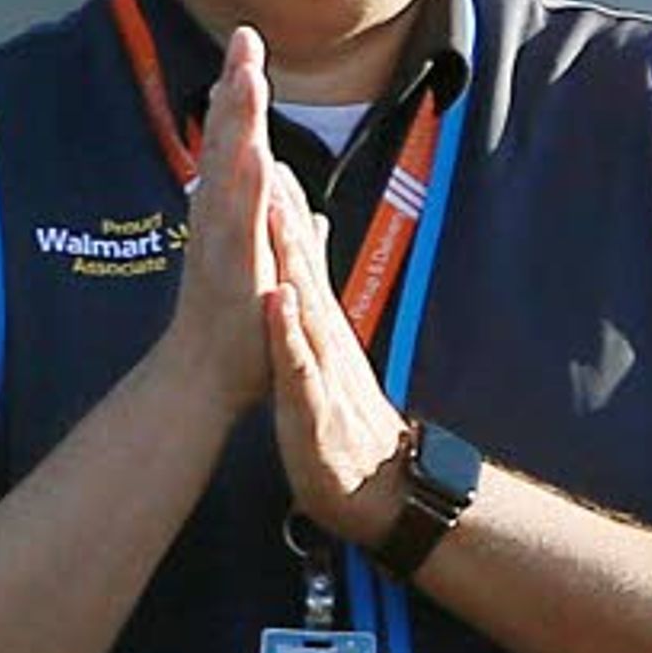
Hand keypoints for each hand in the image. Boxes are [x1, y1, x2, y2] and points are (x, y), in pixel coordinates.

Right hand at [162, 28, 278, 411]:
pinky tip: (256, 151)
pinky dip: (245, 184)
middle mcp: (218, 219)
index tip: (250, 55)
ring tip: (247, 72)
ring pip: (229, 168)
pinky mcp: (229, 266)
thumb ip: (289, 237)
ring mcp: (221, 240)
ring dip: (238, 121)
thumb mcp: (272, 272)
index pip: (239, 147)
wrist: (204, 381)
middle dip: (237, 88)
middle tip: (244, 37)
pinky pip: (238, 218)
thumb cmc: (235, 334)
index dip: (243, 101)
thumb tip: (309, 213)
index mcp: (230, 217)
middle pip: (228, 142)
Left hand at [260, 157, 413, 547]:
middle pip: (307, 271)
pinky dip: (289, 333)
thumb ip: (322, 318)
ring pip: (307, 307)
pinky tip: (277, 302)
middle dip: (288, 219)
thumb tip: (311, 285)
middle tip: (272, 161)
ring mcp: (324, 370)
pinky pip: (300, 365)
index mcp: (325, 331)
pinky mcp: (314, 406)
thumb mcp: (331, 364)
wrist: (380, 491)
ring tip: (276, 214)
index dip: (290, 216)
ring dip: (293, 260)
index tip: (274, 161)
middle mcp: (328, 340)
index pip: (307, 266)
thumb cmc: (346, 428)